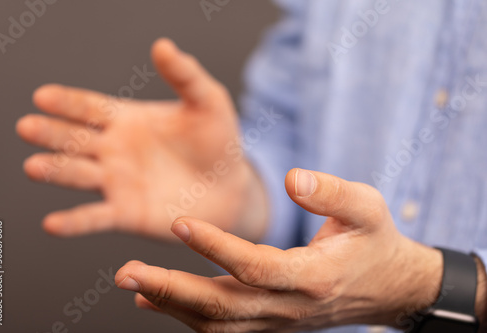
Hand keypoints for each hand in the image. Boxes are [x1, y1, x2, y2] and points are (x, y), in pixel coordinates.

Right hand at [16, 39, 266, 240]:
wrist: (231, 187)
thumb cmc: (218, 142)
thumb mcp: (207, 102)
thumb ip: (185, 75)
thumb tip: (162, 46)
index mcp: (126, 120)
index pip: (89, 108)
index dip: (67, 102)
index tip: (43, 96)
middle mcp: (114, 150)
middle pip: (74, 139)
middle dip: (50, 133)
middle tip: (28, 127)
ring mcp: (117, 182)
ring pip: (78, 174)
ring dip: (56, 171)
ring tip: (35, 166)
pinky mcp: (126, 214)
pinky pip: (95, 218)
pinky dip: (74, 222)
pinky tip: (53, 224)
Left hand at [115, 168, 444, 331]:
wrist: (388, 288)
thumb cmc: (374, 242)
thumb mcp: (367, 208)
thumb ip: (332, 193)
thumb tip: (292, 180)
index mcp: (313, 276)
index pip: (255, 267)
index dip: (215, 248)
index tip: (181, 223)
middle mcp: (289, 307)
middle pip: (222, 306)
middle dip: (171, 289)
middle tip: (127, 271)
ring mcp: (277, 322)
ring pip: (216, 323)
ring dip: (170, 304)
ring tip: (132, 283)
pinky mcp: (268, 324)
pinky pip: (221, 328)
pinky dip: (184, 316)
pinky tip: (152, 301)